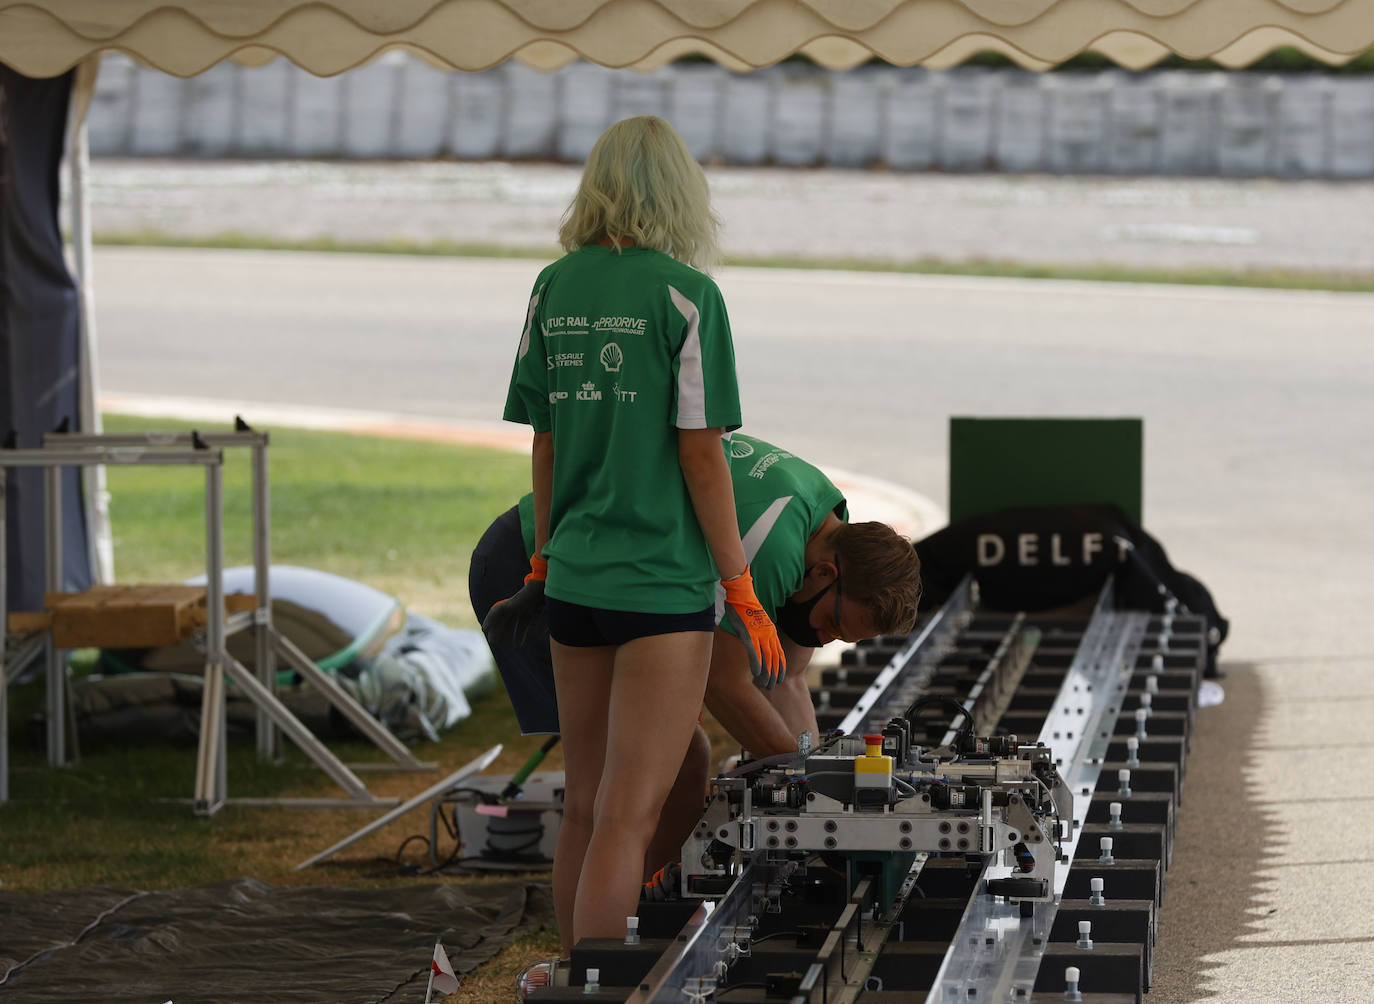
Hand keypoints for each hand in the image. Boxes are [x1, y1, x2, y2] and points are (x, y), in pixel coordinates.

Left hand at [482, 555, 547, 646]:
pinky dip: (490, 619)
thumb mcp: (549, 613)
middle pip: (511, 621)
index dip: (520, 634)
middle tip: (500, 642)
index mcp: (532, 607)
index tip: (517, 645)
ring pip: (503, 618)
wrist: (549, 584)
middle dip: (506, 631)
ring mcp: (517, 603)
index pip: (523, 622)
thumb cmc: (552, 597)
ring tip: (492, 641)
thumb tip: (536, 636)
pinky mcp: (511, 602)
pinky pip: (497, 611)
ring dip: (497, 629)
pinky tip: (485, 629)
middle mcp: (523, 605)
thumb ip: (542, 624)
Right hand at [720, 566, 785, 688]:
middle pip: (775, 659)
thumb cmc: (746, 606)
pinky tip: (757, 673)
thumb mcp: (758, 620)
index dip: (781, 667)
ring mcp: (759, 634)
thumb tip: (756, 640)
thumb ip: (759, 631)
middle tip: (773, 686)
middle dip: (775, 674)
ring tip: (766, 685)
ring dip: (767, 673)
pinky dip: (757, 663)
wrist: (742, 593)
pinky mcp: (749, 634)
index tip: (781, 678)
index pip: (779, 653)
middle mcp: (768, 635)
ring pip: (767, 658)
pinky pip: (754, 652)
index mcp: (770, 632)